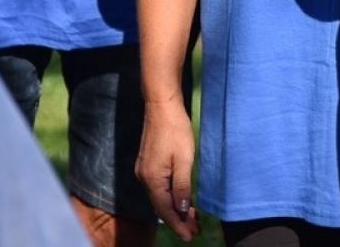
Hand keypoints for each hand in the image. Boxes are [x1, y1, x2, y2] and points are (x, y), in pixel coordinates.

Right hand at [135, 98, 197, 240]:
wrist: (161, 106)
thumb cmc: (176, 130)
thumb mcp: (184, 160)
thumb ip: (182, 186)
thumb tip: (181, 209)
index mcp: (152, 179)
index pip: (165, 210)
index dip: (178, 225)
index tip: (190, 237)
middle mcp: (144, 177)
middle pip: (161, 206)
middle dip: (178, 220)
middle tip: (195, 231)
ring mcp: (144, 171)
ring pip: (160, 197)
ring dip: (175, 209)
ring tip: (192, 220)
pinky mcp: (148, 164)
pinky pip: (159, 187)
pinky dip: (170, 197)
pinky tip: (181, 200)